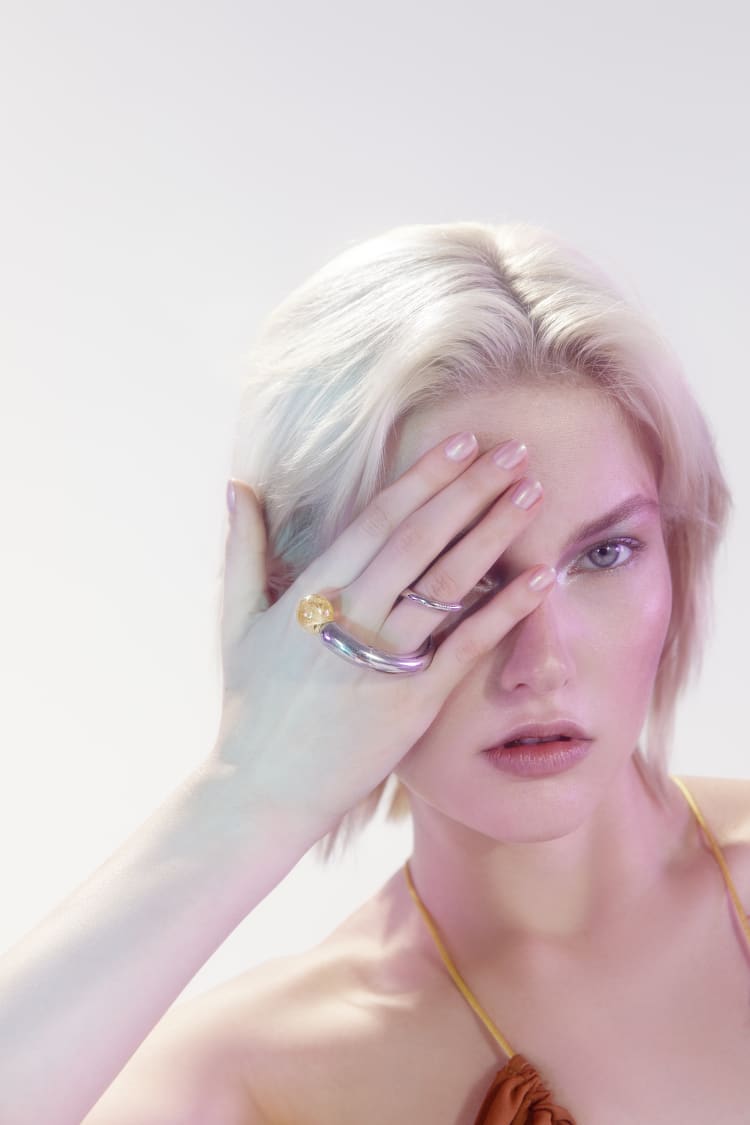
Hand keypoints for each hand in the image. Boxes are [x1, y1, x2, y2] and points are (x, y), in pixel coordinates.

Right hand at [210, 433, 554, 845]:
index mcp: (309, 592)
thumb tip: (237, 486)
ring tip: (532, 493)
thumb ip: (243, 550)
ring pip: (446, 583)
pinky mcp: (412, 702)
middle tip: (516, 450)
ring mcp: (382, 660)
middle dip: (470, 489)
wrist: (262, 792)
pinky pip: (465, 646)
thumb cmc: (250, 707)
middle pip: (420, 538)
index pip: (376, 519)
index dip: (423, 477)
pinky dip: (504, 610)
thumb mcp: (236, 622)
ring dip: (494, 533)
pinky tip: (541, 579)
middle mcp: (349, 617)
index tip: (461, 442)